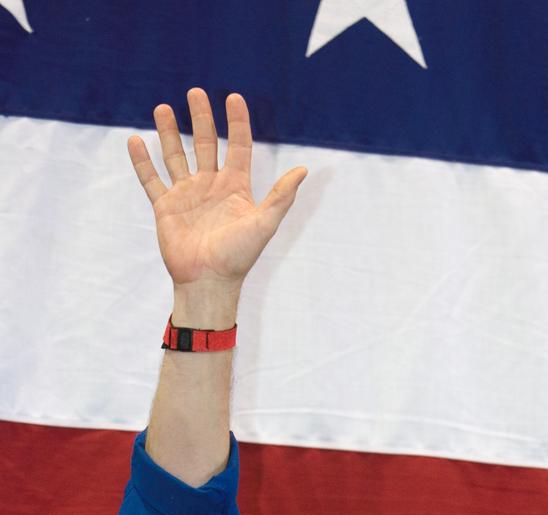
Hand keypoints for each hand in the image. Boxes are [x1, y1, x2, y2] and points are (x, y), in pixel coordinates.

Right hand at [128, 87, 306, 301]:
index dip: (237, 122)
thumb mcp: (264, 224)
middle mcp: (211, 186)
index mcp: (236, 187)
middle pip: (206, 144)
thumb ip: (282, 196)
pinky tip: (135, 140)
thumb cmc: (238, 257)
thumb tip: (304, 169)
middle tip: (195, 92)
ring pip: (176, 155)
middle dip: (201, 118)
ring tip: (162, 108)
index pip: (238, 147)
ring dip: (170, 132)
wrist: (208, 283)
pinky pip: (151, 179)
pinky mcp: (165, 207)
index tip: (234, 97)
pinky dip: (142, 161)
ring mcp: (187, 195)